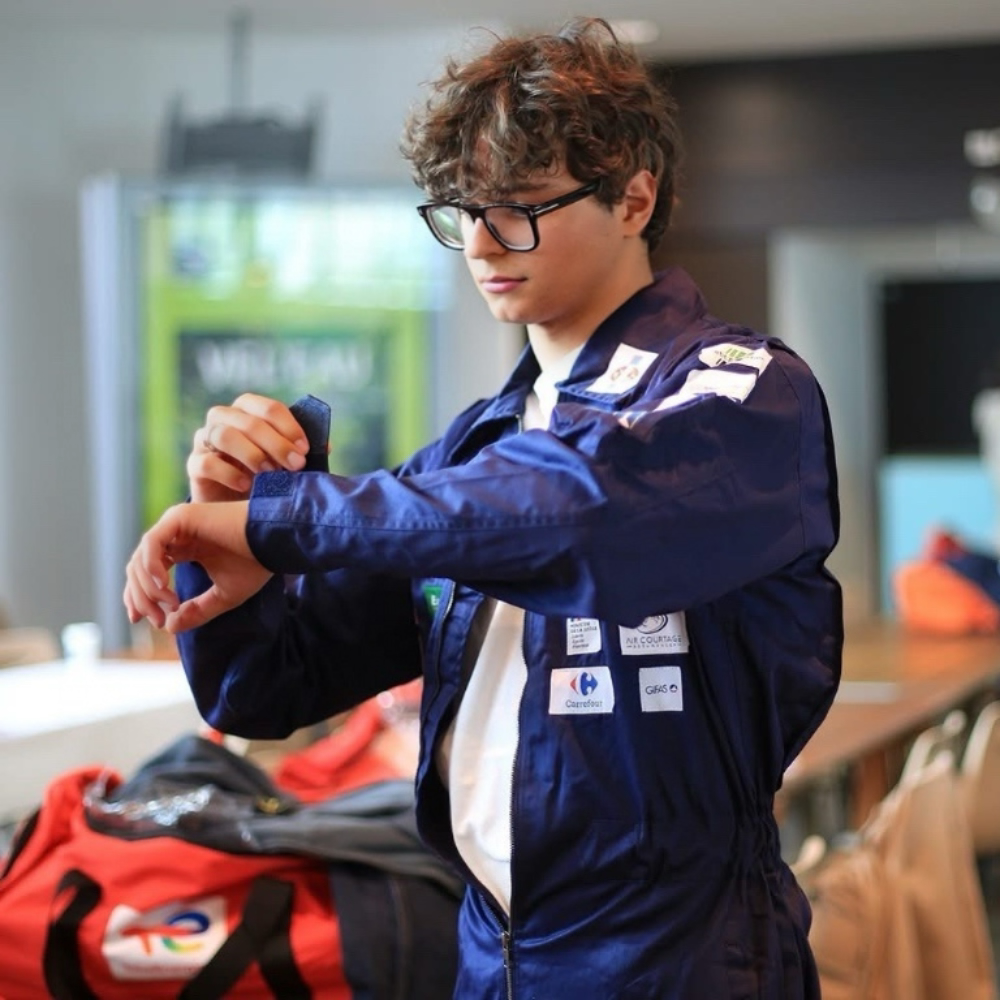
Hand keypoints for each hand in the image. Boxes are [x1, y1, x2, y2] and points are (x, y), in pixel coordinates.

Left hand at [123, 501, 271, 632]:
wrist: (276, 542)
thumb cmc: (257, 564)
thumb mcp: (224, 596)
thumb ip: (197, 611)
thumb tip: (169, 627)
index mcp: (184, 547)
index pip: (146, 572)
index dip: (138, 596)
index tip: (140, 620)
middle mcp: (176, 533)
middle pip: (138, 568)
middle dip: (142, 598)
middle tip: (157, 620)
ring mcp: (176, 523)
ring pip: (140, 558)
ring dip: (148, 587)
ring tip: (169, 605)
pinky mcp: (180, 517)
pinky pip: (152, 543)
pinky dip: (151, 567)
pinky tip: (164, 587)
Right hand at [188, 393, 310, 502]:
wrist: (234, 508)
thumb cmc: (265, 478)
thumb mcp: (286, 463)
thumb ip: (301, 451)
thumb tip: (326, 446)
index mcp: (248, 412)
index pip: (267, 407)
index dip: (288, 425)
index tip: (305, 449)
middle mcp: (223, 419)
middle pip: (246, 420)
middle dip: (275, 442)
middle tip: (296, 465)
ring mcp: (205, 441)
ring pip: (223, 435)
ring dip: (252, 454)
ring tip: (271, 474)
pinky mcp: (194, 466)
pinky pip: (206, 463)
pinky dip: (228, 473)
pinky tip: (246, 485)